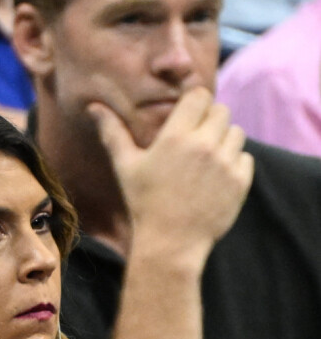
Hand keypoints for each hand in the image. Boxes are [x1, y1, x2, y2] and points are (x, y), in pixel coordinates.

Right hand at [88, 87, 253, 265]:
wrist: (170, 242)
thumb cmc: (144, 202)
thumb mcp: (125, 165)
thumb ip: (112, 132)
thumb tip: (94, 107)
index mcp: (176, 137)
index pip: (200, 96)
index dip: (195, 101)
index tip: (187, 114)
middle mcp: (204, 146)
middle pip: (221, 110)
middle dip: (209, 119)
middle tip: (195, 137)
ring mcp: (225, 164)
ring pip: (236, 132)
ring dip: (223, 139)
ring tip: (206, 156)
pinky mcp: (240, 182)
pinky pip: (245, 157)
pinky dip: (234, 161)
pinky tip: (215, 175)